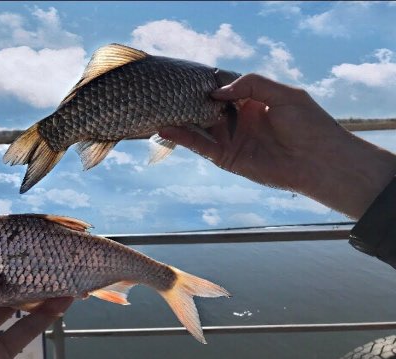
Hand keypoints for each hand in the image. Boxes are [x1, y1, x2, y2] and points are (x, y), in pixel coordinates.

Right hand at [159, 73, 395, 218]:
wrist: (319, 161)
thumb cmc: (309, 125)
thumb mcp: (284, 94)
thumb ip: (251, 84)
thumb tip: (217, 92)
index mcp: (254, 102)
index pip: (224, 89)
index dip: (208, 83)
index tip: (188, 76)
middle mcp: (239, 120)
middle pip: (207, 108)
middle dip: (188, 101)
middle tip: (167, 93)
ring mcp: (232, 139)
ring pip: (199, 127)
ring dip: (179, 120)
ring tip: (159, 110)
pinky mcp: (227, 159)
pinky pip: (201, 146)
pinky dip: (184, 138)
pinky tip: (168, 129)